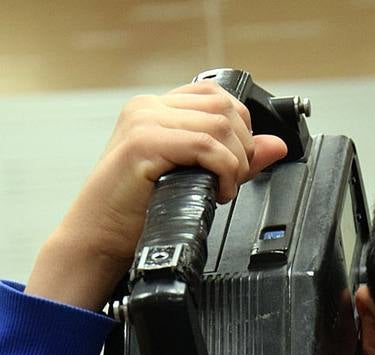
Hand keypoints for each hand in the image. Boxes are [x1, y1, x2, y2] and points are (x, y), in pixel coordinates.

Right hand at [27, 79, 288, 310]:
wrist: (98, 238)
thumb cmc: (136, 214)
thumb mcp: (194, 179)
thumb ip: (233, 159)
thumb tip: (276, 145)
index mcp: (156, 109)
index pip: (218, 96)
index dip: (240, 130)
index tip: (236, 164)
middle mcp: (148, 108)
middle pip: (225, 108)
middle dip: (241, 148)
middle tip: (229, 181)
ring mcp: (144, 121)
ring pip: (220, 125)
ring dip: (234, 163)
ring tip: (221, 189)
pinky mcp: (143, 143)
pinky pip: (206, 146)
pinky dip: (224, 172)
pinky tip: (216, 192)